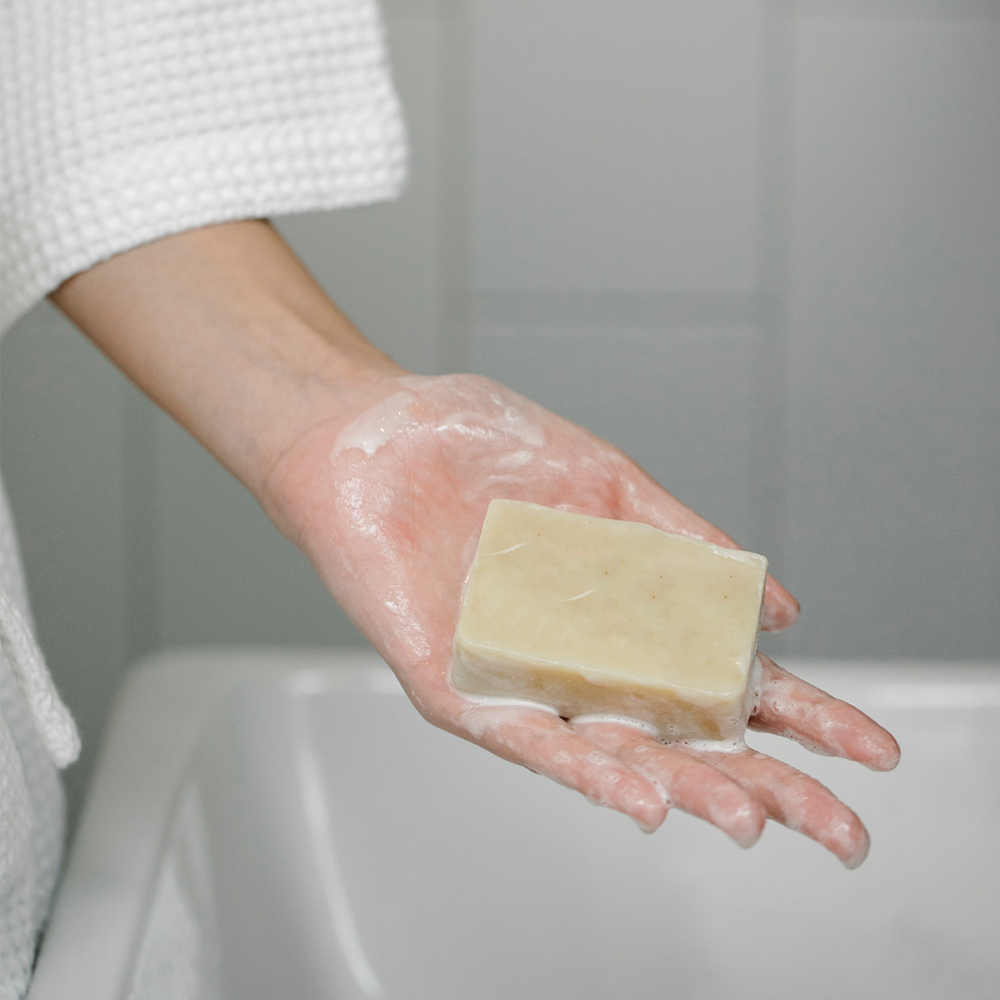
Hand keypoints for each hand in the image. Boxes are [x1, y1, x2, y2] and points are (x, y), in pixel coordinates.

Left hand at [54, 222, 897, 867]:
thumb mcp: (605, 482)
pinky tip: (643, 797)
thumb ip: (684, 543)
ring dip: (684, 790)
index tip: (869, 749)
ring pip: (614, 754)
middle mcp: (579, 657)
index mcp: (624, 611)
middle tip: (840, 827)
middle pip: (683, 737)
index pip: (726, 680)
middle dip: (762, 782)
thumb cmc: (480, 444)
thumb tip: (782, 608)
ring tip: (753, 818)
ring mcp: (521, 676)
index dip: (800, 718)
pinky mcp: (459, 686)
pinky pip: (527, 739)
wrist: (372, 433)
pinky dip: (586, 770)